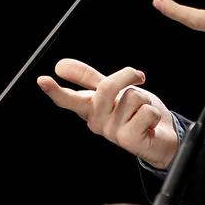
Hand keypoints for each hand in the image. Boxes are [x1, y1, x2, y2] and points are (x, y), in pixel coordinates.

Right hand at [37, 58, 178, 169]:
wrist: (162, 137)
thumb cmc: (135, 112)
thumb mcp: (111, 90)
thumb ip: (86, 77)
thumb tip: (59, 65)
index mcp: (89, 108)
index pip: (68, 98)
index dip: (54, 89)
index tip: (42, 80)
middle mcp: (97, 121)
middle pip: (106, 88)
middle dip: (126, 77)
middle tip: (138, 76)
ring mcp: (111, 132)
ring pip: (132, 96)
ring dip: (145, 100)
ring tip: (142, 112)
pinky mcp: (128, 140)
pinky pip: (145, 111)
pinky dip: (153, 113)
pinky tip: (149, 124)